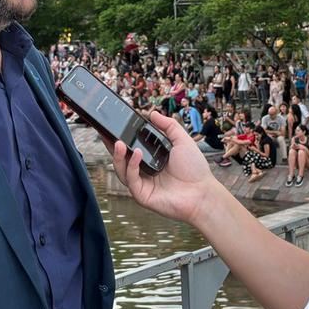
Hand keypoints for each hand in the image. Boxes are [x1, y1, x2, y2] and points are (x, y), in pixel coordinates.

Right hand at [107, 110, 223, 225]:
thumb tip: (152, 113)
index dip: (122, 138)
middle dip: (113, 147)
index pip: (132, 148)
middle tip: (105, 133)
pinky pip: (131, 180)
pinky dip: (131, 166)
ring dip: (118, 156)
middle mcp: (145, 172)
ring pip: (122, 170)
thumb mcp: (182, 140)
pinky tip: (136, 154)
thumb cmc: (194, 168)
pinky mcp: (142, 195)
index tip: (114, 127)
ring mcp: (142, 184)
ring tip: (118, 142)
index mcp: (152, 159)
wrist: (202, 192)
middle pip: (122, 159)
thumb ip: (169, 125)